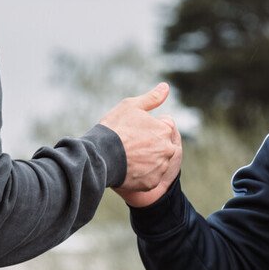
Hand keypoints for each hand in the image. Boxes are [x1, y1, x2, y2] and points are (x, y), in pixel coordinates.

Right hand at [98, 83, 181, 205]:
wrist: (100, 155)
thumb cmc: (115, 128)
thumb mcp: (131, 107)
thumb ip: (152, 98)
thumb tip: (166, 87)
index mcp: (165, 129)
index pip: (165, 126)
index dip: (149, 126)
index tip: (135, 130)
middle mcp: (168, 149)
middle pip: (162, 145)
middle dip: (150, 144)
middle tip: (130, 145)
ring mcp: (160, 167)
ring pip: (156, 162)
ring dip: (147, 160)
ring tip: (128, 157)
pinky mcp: (152, 182)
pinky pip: (149, 178)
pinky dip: (141, 175)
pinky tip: (128, 169)